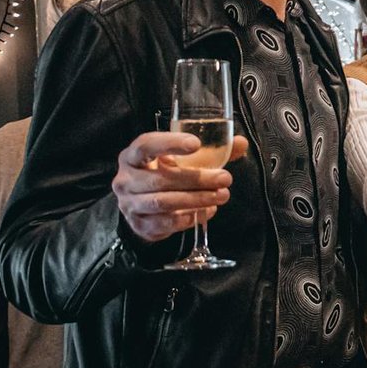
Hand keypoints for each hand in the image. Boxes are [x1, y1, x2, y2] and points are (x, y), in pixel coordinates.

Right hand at [113, 132, 250, 243]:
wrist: (144, 208)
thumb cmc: (166, 175)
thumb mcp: (184, 161)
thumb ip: (211, 151)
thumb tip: (240, 143)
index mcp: (133, 156)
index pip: (146, 145)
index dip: (169, 143)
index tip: (196, 144)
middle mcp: (126, 179)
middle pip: (161, 178)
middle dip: (197, 179)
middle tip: (225, 178)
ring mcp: (130, 204)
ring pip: (164, 202)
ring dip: (197, 199)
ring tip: (222, 195)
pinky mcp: (140, 225)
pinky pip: (166, 223)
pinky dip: (189, 218)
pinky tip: (207, 211)